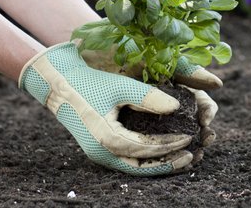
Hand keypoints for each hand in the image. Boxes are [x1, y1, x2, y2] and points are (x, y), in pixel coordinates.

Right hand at [19, 43, 192, 175]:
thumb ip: (149, 97)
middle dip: (168, 164)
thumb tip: (177, 107)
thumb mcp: (121, 86)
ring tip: (181, 158)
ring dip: (158, 165)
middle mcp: (103, 152)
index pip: (148, 149)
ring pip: (134, 168)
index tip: (191, 137)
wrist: (58, 83)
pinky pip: (126, 161)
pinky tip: (161, 153)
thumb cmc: (90, 81)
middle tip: (192, 156)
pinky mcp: (99, 148)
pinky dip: (145, 160)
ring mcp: (99, 153)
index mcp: (108, 139)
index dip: (171, 145)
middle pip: (142, 167)